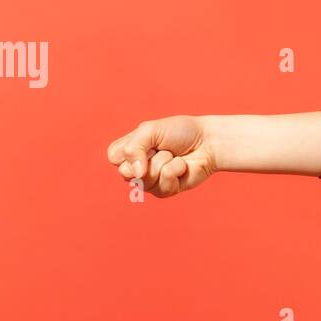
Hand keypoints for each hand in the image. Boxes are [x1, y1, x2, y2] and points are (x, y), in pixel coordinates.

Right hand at [106, 115, 220, 196]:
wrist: (207, 142)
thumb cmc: (180, 132)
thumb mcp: (151, 129)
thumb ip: (134, 147)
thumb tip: (137, 174)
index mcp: (128, 151)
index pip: (113, 157)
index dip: (129, 150)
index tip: (146, 140)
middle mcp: (136, 168)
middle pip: (126, 172)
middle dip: (148, 156)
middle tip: (161, 148)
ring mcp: (150, 182)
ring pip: (145, 180)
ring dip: (163, 162)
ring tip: (173, 156)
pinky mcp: (165, 191)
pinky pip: (163, 185)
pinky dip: (175, 170)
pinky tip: (182, 166)